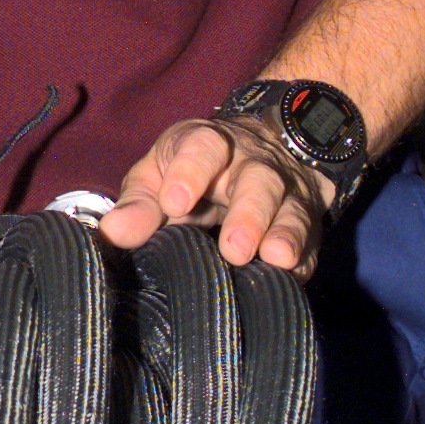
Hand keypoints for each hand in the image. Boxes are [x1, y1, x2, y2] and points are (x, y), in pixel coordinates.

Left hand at [99, 117, 329, 275]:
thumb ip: (139, 205)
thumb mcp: (159, 175)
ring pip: (292, 207)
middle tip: (234, 248)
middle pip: (258, 181)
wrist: (257, 148)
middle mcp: (253, 164)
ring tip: (276, 259)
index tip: (173, 203)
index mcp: (209, 146)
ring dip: (286, 233)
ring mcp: (286, 191)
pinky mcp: (307, 220)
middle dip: (249, 213)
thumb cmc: (193, 170)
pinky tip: (294, 277)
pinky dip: (306, 258)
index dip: (190, 172)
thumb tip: (113, 234)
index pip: (203, 148)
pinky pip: (311, 239)